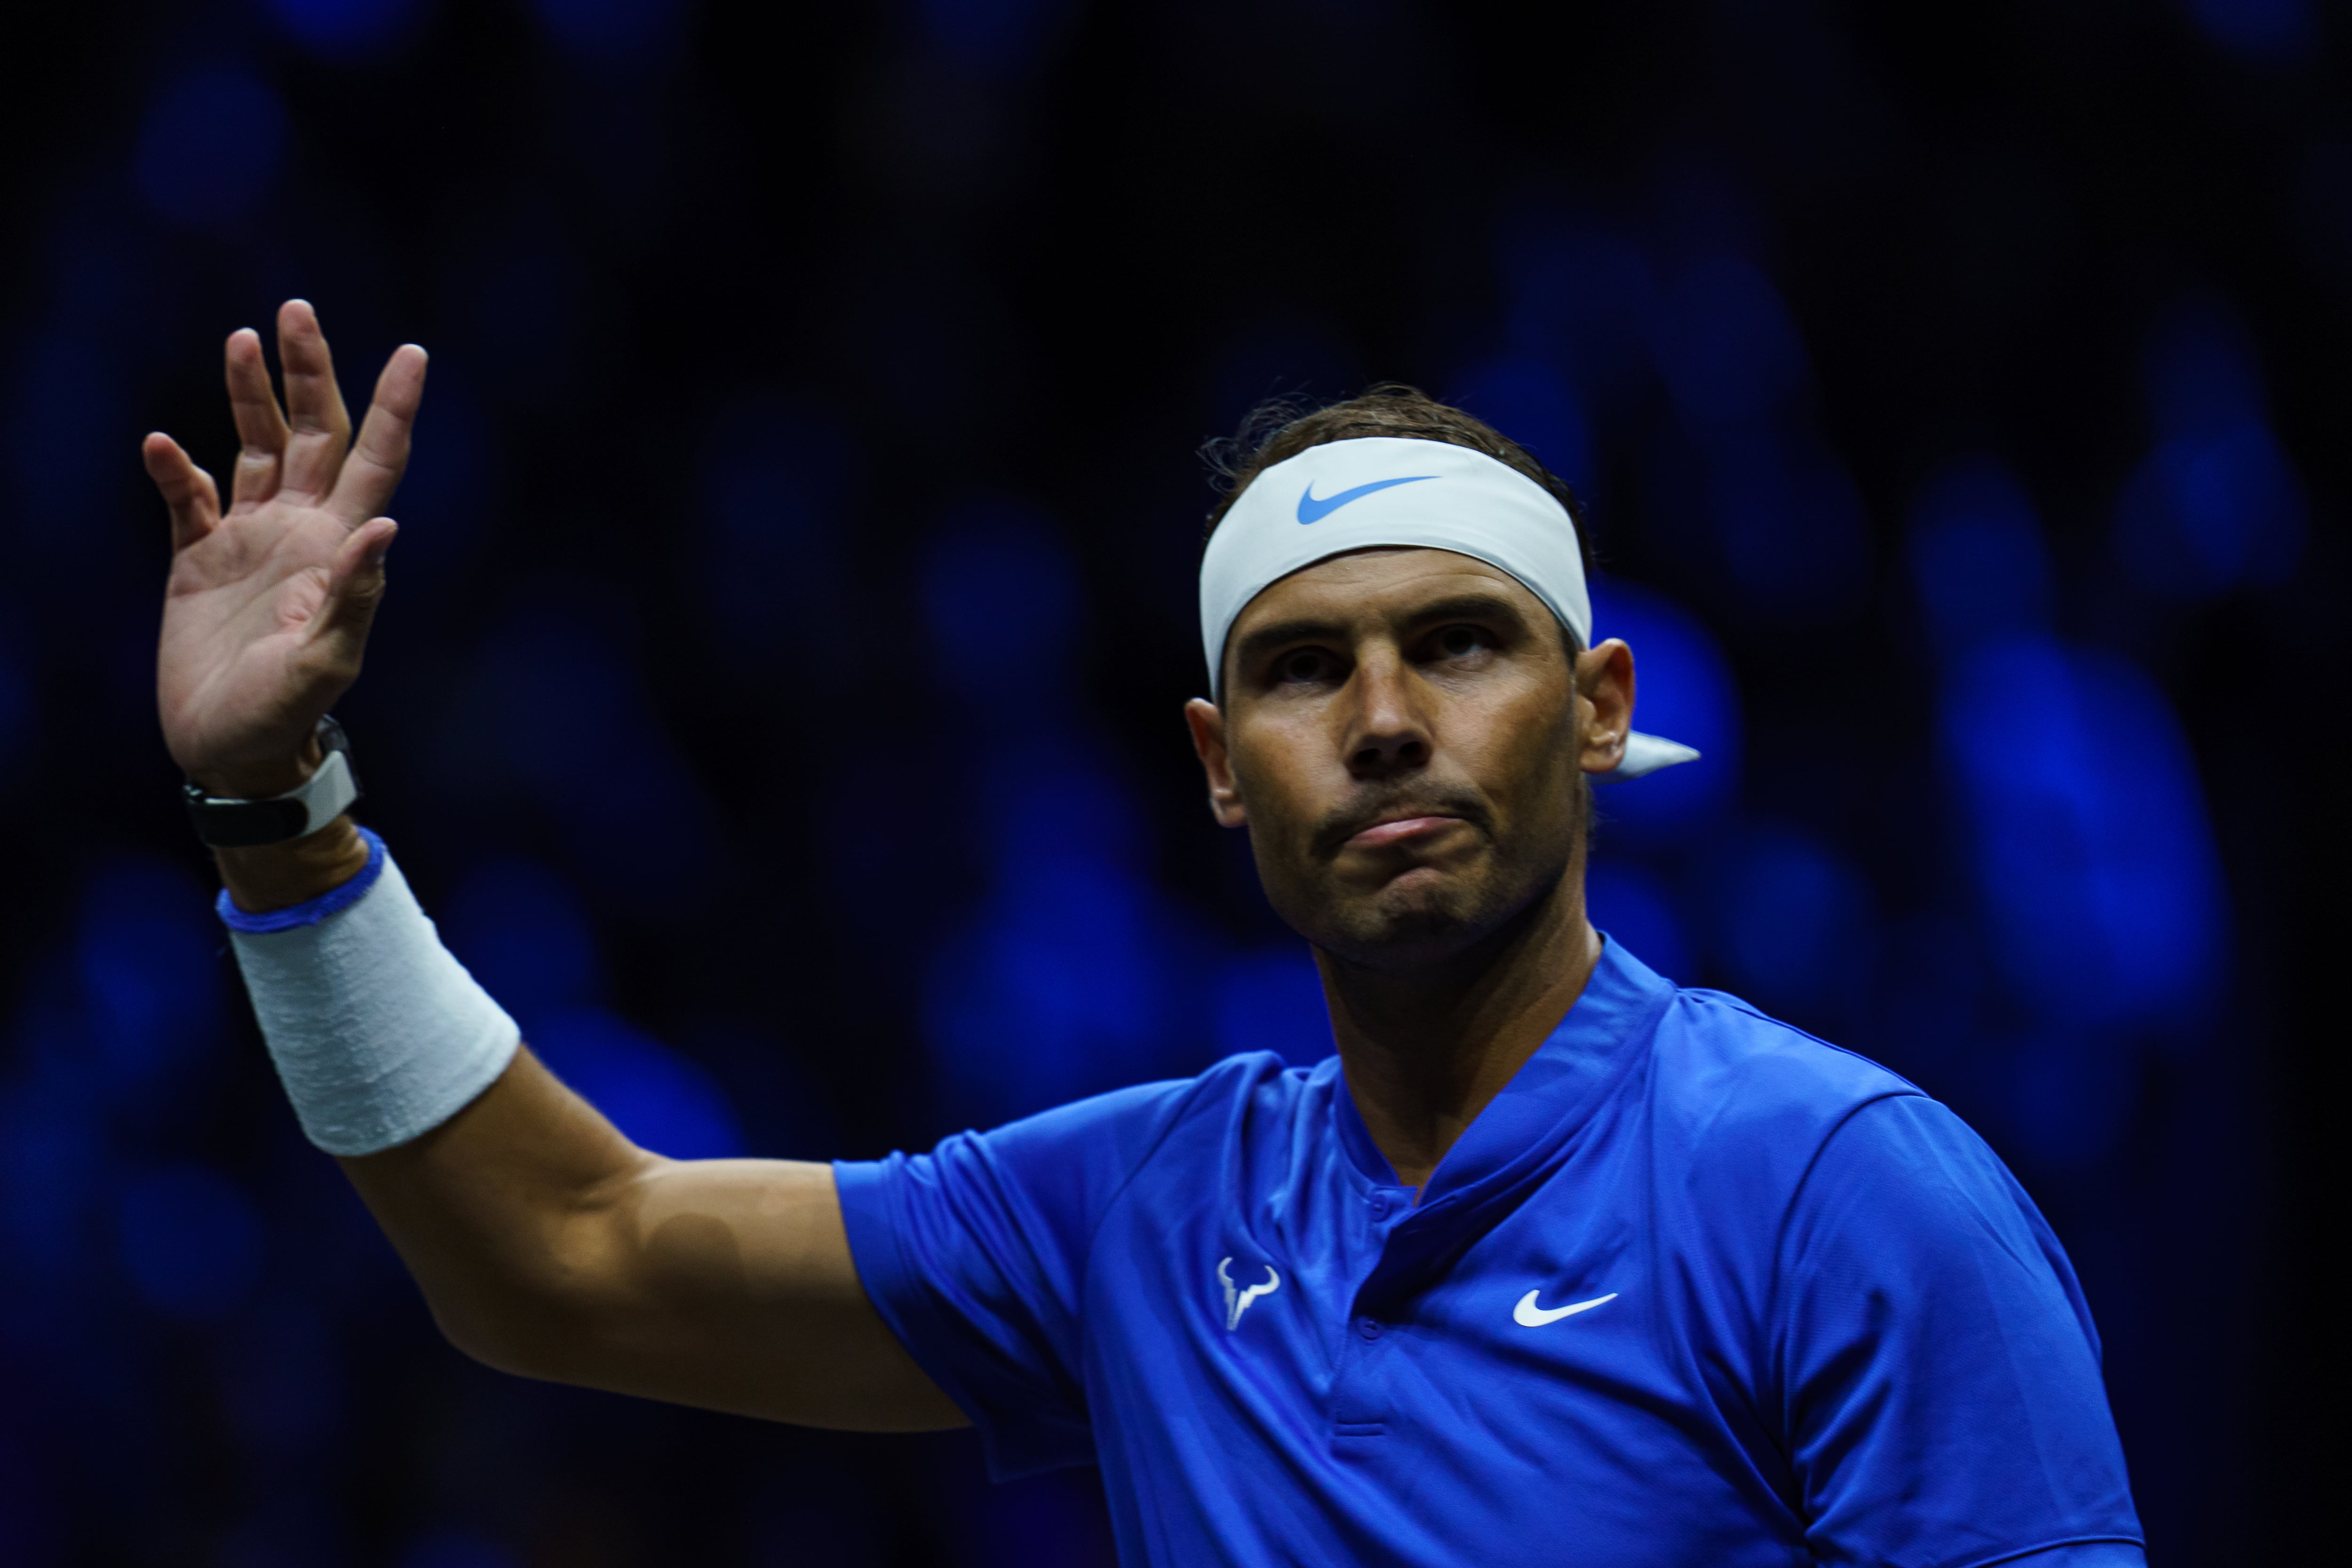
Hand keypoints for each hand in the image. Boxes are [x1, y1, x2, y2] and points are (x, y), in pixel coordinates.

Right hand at [148, 300, 425, 797]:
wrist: (230, 751)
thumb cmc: (285, 716)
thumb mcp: (325, 661)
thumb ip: (353, 597)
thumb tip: (385, 526)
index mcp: (341, 548)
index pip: (376, 459)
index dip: (393, 406)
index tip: (413, 351)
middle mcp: (301, 531)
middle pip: (314, 433)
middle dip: (307, 373)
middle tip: (295, 310)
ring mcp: (250, 540)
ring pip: (256, 448)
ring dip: (249, 395)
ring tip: (243, 339)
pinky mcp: (198, 559)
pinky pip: (189, 498)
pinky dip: (176, 470)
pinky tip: (164, 447)